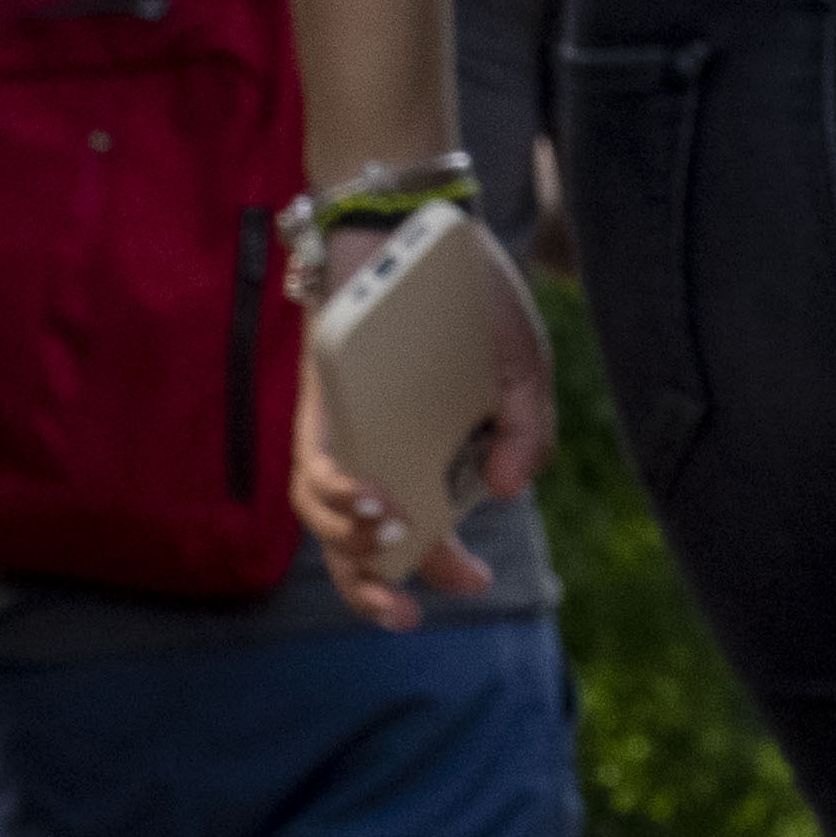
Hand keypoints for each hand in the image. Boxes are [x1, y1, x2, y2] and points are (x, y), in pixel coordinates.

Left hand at [288, 226, 551, 624]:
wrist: (416, 221)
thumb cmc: (469, 296)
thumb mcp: (522, 370)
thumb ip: (527, 433)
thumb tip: (507, 493)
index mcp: (427, 455)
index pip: (419, 530)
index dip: (440, 567)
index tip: (475, 578)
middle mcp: (377, 449)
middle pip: (357, 542)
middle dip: (374, 589)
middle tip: (405, 615)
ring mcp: (344, 426)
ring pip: (320, 514)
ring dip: (348, 546)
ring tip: (387, 537)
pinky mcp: (317, 397)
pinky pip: (308, 462)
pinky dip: (333, 492)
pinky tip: (367, 498)